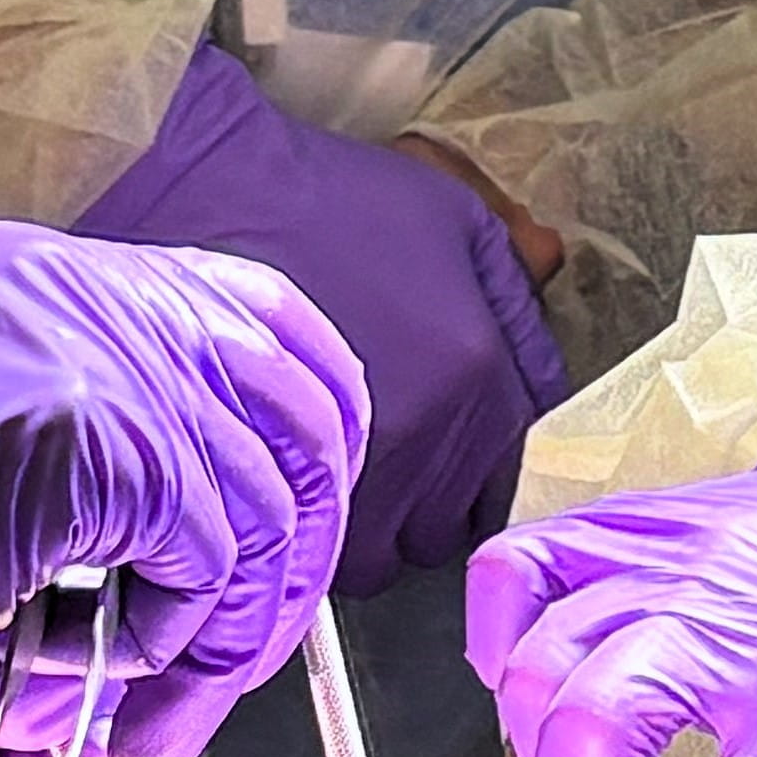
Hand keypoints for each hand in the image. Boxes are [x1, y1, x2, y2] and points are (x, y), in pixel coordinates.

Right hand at [0, 218, 361, 756]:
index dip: (310, 403)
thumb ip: (75, 440)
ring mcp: (82, 350)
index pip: (252, 305)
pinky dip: (170, 635)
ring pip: (258, 489)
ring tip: (132, 689)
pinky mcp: (88, 436)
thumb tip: (224, 505)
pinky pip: (210, 551)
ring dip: (217, 614)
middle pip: (289, 386)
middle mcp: (72, 288)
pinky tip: (77, 673)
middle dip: (294, 522)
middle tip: (239, 635)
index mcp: (40, 277)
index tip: (311, 501)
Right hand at [79, 41, 570, 592]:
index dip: (476, 468)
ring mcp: (356, 471)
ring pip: (388, 555)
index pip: (511, 473)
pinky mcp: (283, 488)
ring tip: (340, 475)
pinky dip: (317, 539)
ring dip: (371, 529)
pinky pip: (322, 559)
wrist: (207, 197)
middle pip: (453, 524)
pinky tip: (298, 485)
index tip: (447, 457)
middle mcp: (431, 436)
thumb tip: (549, 350)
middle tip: (390, 459)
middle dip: (427, 501)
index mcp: (480, 372)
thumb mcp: (453, 215)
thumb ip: (514, 293)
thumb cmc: (327, 199)